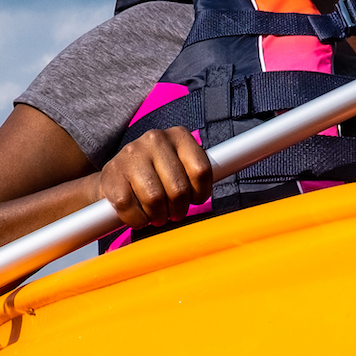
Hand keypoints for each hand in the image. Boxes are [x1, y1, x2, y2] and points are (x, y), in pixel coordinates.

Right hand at [95, 126, 213, 229]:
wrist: (114, 177)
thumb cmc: (155, 175)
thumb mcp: (180, 165)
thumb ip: (199, 171)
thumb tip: (243, 160)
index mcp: (178, 135)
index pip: (201, 170)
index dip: (201, 193)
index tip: (194, 199)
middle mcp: (155, 139)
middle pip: (179, 188)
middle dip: (178, 209)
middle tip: (173, 212)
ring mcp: (131, 155)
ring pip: (155, 199)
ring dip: (158, 216)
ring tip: (156, 214)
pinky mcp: (112, 175)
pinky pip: (130, 208)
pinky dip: (137, 220)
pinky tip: (139, 215)